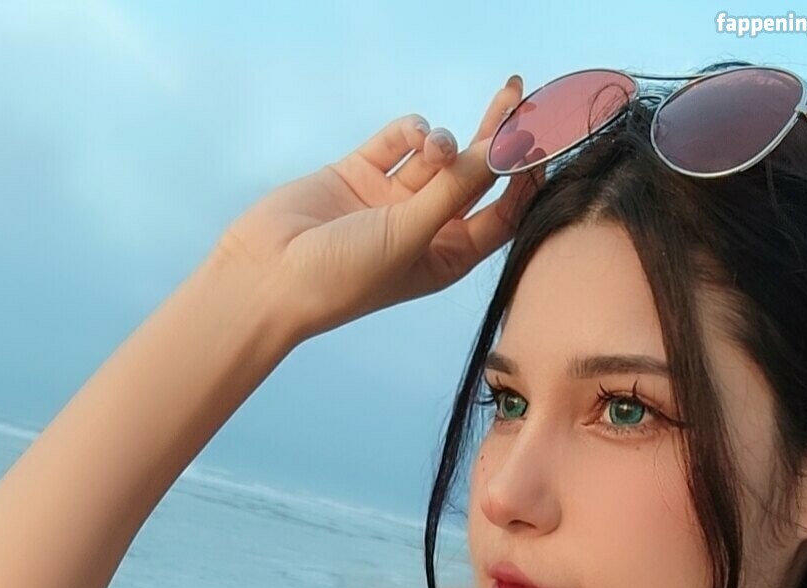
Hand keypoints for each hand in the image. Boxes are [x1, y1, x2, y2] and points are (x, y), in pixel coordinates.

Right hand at [215, 77, 542, 340]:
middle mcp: (424, 229)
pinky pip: (399, 141)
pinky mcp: (360, 174)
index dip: (524, 177)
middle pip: (477, 177)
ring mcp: (392, 201)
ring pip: (438, 155)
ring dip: (443, 142)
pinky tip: (411, 136)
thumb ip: (455, 189)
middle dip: (498, 137)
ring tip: (433, 148)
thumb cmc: (343, 276)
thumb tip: (500, 150)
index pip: (502, 214)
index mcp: (446, 258)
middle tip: (519, 92)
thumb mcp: (410, 235)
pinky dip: (410, 131)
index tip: (537, 140)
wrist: (268, 276)